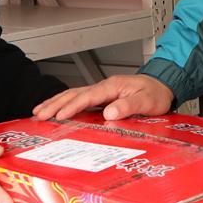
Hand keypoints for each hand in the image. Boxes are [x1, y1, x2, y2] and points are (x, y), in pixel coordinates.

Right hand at [32, 74, 173, 121]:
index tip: (59, 116)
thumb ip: (129, 106)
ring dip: (55, 102)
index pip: (87, 96)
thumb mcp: (147, 101)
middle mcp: (104, 86)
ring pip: (73, 94)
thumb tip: (109, 112)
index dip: (72, 106)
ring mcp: (101, 91)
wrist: (163, 86)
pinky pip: (79, 98)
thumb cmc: (156, 94)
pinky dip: (64, 103)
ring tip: (39, 111)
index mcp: (112, 86)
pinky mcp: (102, 96)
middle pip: (74, 93)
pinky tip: (56, 109)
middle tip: (39, 115)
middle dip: (55, 104)